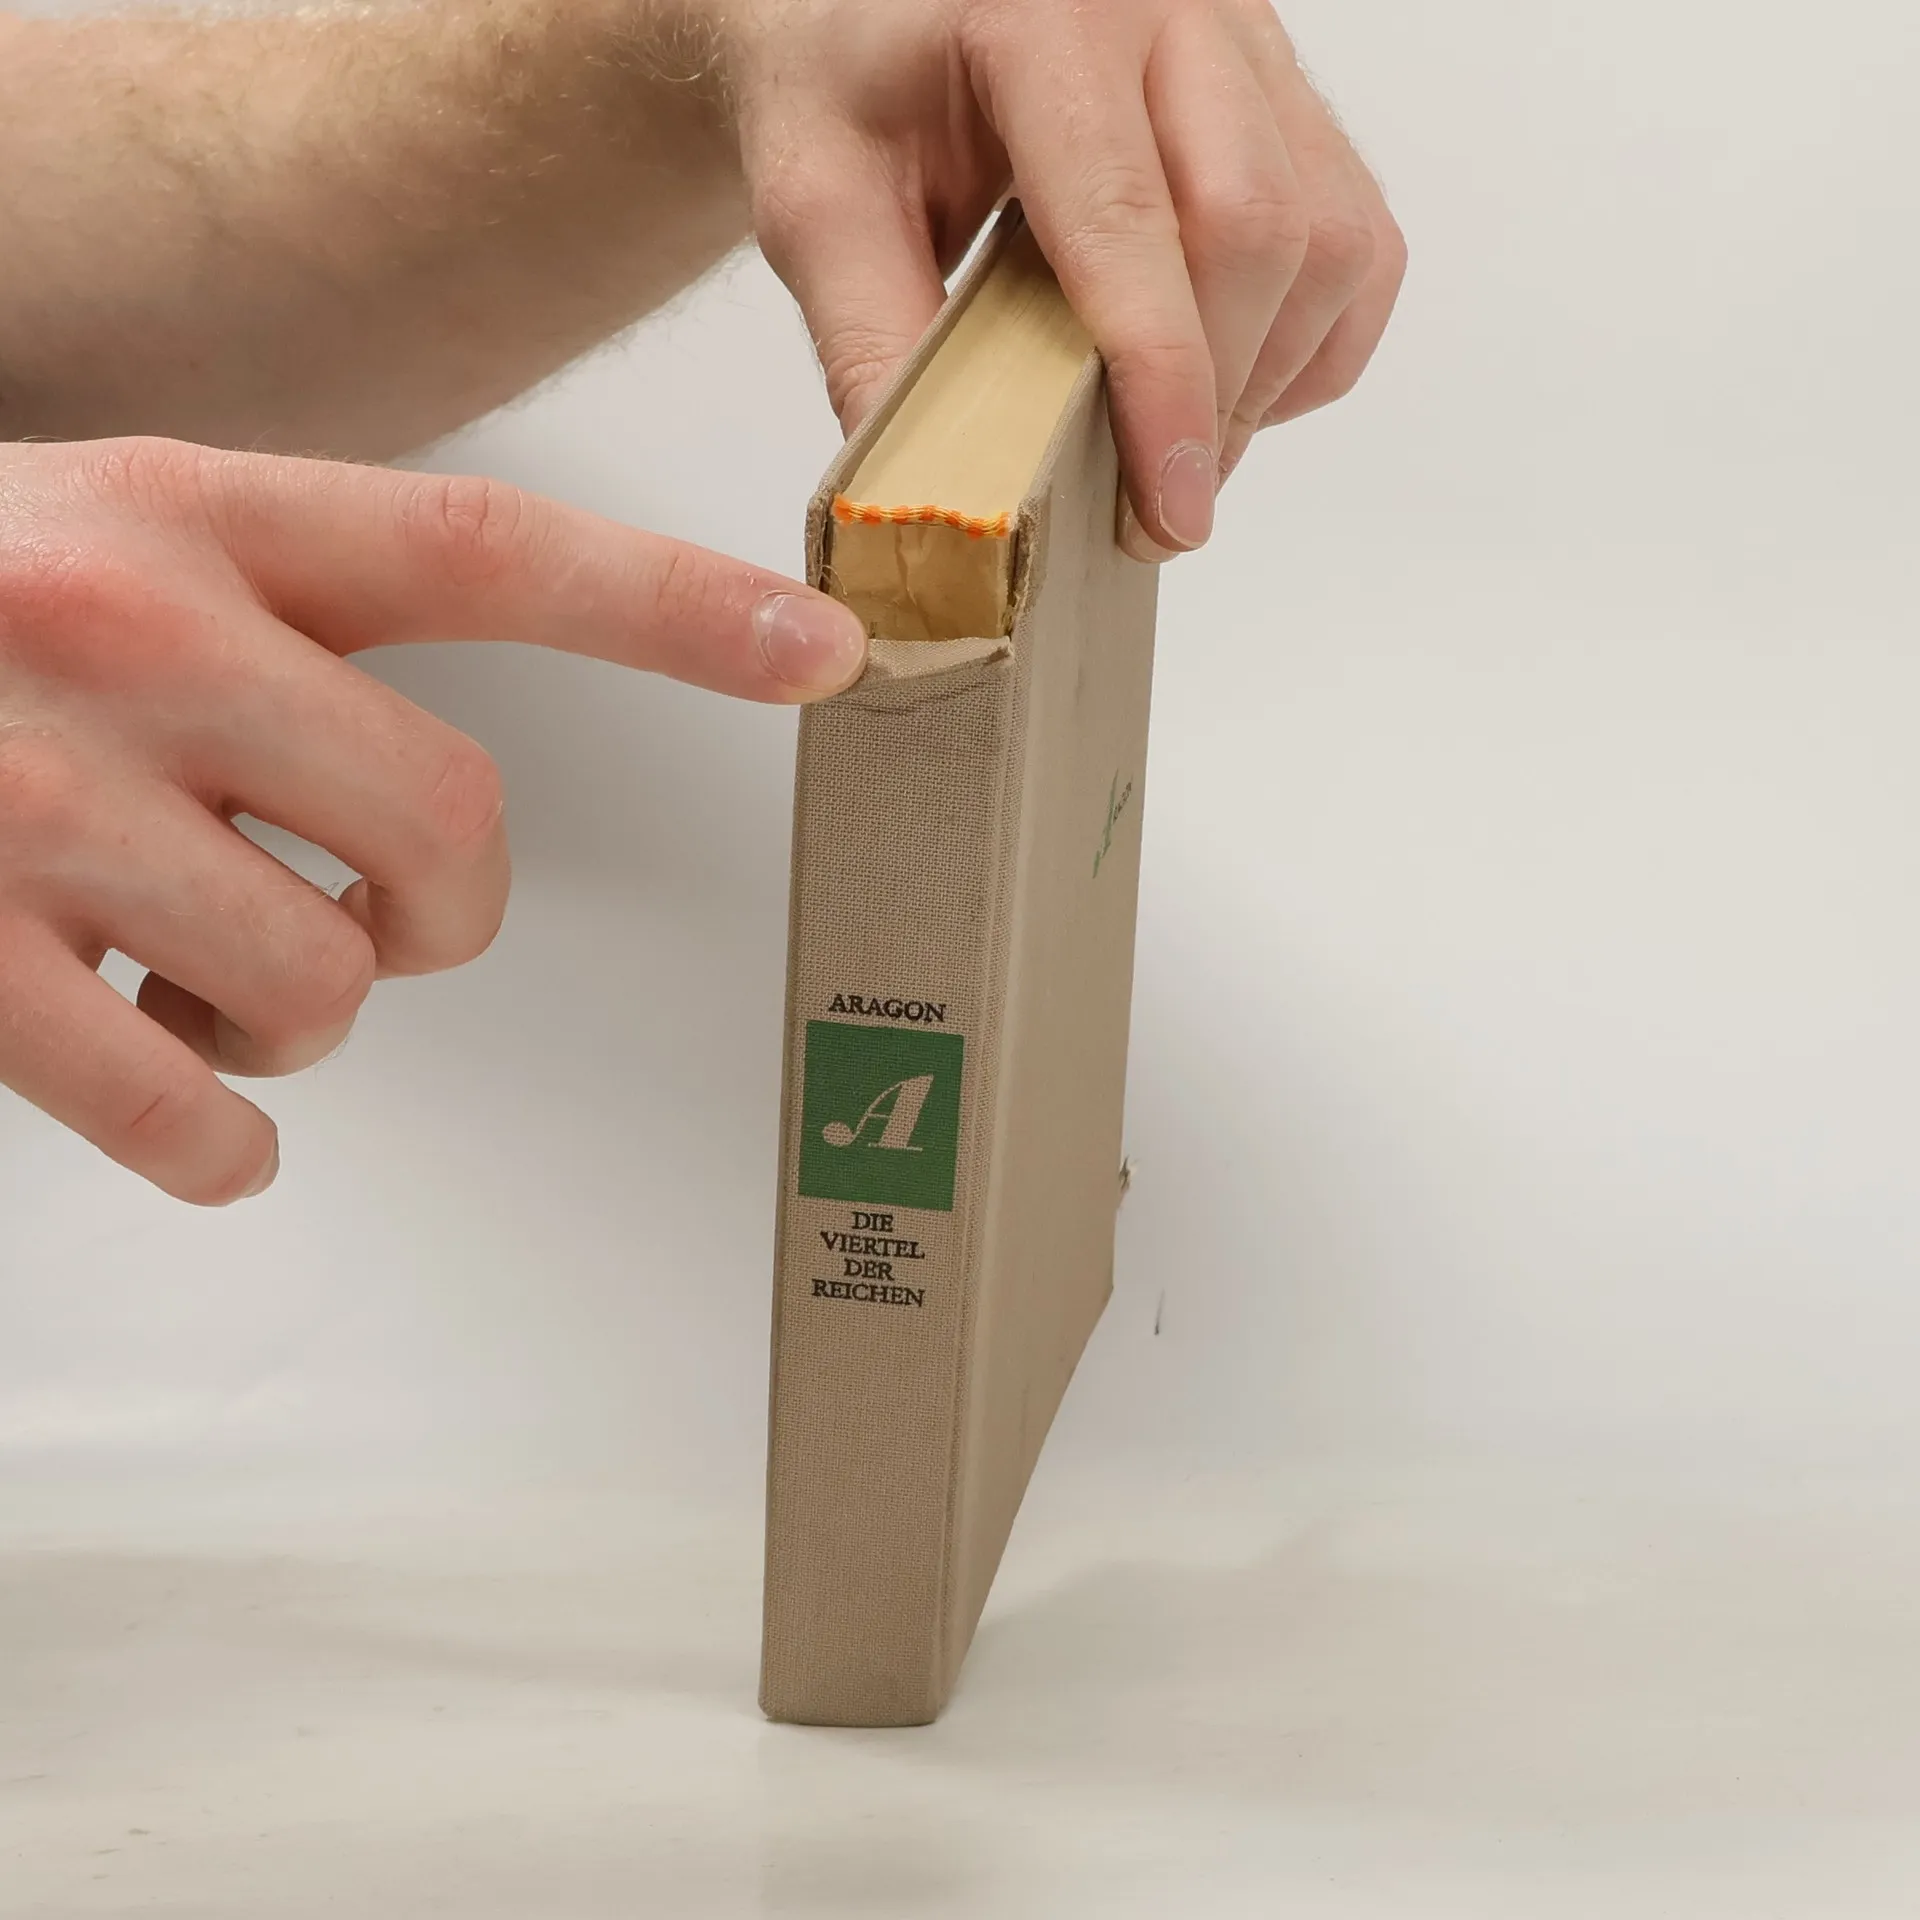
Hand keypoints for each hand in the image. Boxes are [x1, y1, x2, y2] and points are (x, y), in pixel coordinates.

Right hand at [0, 437, 866, 1201]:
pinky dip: (216, 1139)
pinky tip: (184, 1098)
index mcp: (192, 515)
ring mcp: (25, 797)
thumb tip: (434, 827)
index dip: (678, 609)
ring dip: (305, 1016)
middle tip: (379, 916)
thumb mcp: (116, 540)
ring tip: (207, 971)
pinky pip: (177, 1112)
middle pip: (450, 827)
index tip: (830, 644)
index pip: (488, 552)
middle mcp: (122, 633)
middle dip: (447, 914)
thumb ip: (287, 631)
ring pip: (326, 983)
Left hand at [722, 0, 1405, 560]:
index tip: (1165, 509)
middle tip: (1151, 511)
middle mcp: (1172, 6)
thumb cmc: (848, 86)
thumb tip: (941, 503)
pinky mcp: (1284, 91)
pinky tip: (1227, 381)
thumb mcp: (818, 207)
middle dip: (1217, 398)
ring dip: (1268, 376)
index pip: (1131, 223)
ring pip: (1329, 236)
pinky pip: (1355, 237)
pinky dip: (1310, 342)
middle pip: (1259, 227)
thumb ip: (873, 343)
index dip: (1162, 385)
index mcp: (1043, 16)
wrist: (883, 9)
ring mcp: (1246, 41)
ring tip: (1176, 450)